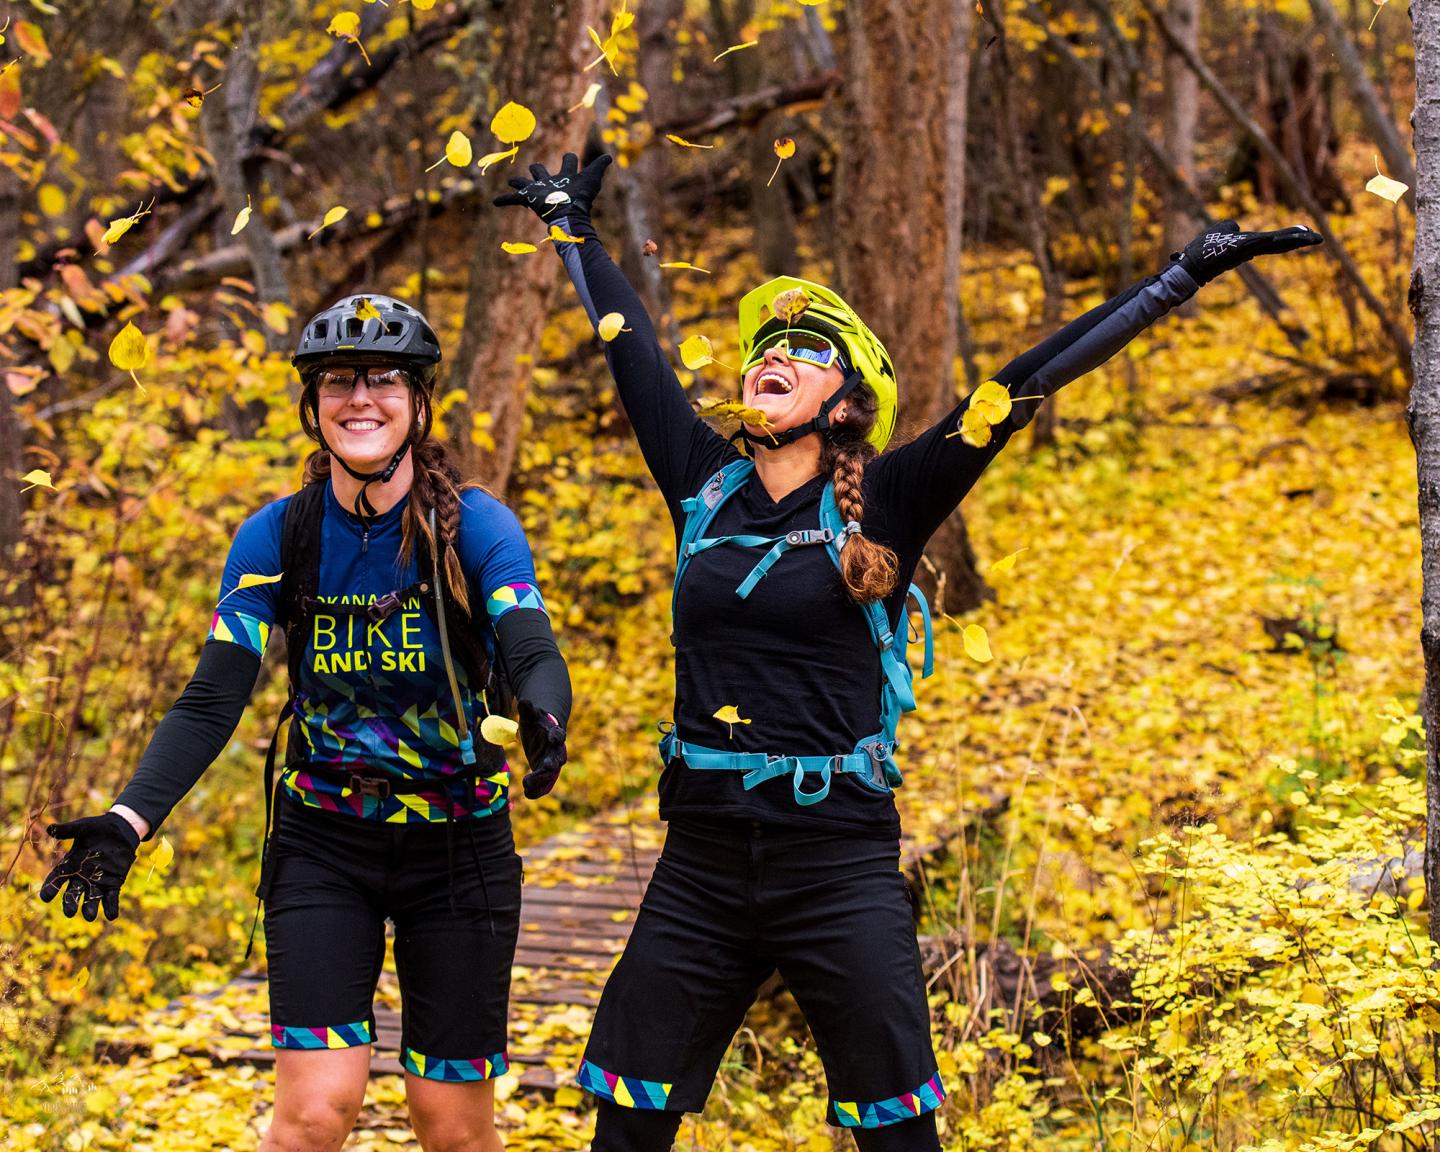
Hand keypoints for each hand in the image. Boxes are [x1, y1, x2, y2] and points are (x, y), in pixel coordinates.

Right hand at [40, 813, 139, 921]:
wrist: (120, 830)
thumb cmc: (97, 828)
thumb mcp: (83, 827)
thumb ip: (68, 830)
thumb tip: (50, 829)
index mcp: (70, 865)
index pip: (57, 878)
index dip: (51, 887)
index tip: (45, 897)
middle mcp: (81, 877)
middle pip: (73, 893)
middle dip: (71, 903)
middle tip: (70, 912)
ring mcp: (97, 882)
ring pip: (91, 898)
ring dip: (90, 908)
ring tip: (90, 917)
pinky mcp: (113, 883)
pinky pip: (111, 898)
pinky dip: (111, 907)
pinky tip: (112, 916)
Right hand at [493, 153, 613, 223]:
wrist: (568, 213)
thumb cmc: (580, 197)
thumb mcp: (592, 179)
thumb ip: (599, 167)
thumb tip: (609, 157)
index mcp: (566, 177)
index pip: (567, 163)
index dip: (569, 159)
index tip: (569, 156)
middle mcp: (551, 183)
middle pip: (542, 172)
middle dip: (538, 170)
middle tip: (534, 168)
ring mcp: (539, 192)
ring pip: (525, 184)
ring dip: (518, 182)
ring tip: (511, 181)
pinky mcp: (529, 199)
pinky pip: (514, 198)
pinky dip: (504, 200)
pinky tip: (495, 202)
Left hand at [517, 699, 566, 799]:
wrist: (542, 733)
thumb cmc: (536, 722)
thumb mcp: (530, 715)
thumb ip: (527, 709)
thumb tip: (523, 701)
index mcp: (555, 733)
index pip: (559, 734)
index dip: (558, 736)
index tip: (555, 737)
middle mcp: (556, 750)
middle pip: (558, 757)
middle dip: (553, 762)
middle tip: (546, 766)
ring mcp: (552, 762)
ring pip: (551, 774)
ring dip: (542, 780)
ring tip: (527, 784)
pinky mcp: (545, 772)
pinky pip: (544, 783)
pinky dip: (537, 790)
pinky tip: (527, 794)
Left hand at [1171, 219, 1323, 285]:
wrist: (1191, 266)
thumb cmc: (1203, 249)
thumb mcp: (1221, 231)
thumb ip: (1232, 227)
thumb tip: (1236, 227)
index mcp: (1250, 244)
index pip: (1275, 240)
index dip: (1291, 235)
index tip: (1308, 232)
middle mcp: (1251, 249)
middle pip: (1280, 243)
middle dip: (1299, 240)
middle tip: (1319, 238)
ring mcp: (1246, 250)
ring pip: (1273, 244)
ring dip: (1292, 240)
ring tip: (1310, 237)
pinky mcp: (1238, 250)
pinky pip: (1257, 244)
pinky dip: (1270, 241)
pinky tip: (1281, 238)